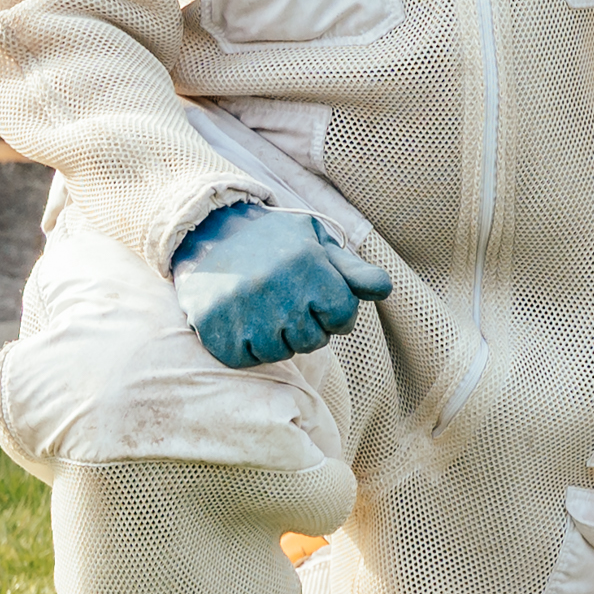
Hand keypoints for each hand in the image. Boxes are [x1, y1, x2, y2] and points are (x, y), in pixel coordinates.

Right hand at [170, 199, 392, 368]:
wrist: (208, 233)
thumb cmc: (274, 243)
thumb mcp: (316, 243)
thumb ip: (352, 271)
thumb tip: (385, 289)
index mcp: (306, 263)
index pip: (343, 315)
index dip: (335, 312)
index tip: (319, 300)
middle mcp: (275, 286)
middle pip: (314, 341)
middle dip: (308, 328)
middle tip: (288, 305)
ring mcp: (242, 309)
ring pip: (280, 353)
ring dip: (278, 339)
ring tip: (265, 311)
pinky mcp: (214, 327)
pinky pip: (247, 359)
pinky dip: (248, 348)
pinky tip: (243, 322)